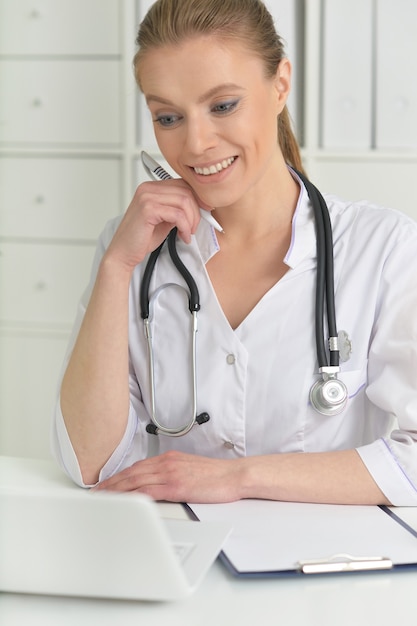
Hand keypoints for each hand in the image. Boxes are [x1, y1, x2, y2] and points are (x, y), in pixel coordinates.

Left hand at [92, 451, 246, 502]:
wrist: (234, 475)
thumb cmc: (216, 476)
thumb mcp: (189, 469)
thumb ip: (172, 473)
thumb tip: (159, 483)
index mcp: (169, 459)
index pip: (137, 467)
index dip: (119, 476)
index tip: (106, 484)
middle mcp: (166, 463)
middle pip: (131, 473)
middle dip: (111, 483)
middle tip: (95, 492)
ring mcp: (170, 473)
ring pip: (135, 480)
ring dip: (116, 489)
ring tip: (102, 497)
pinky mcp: (176, 486)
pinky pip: (148, 491)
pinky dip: (132, 495)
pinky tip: (123, 501)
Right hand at [104, 178, 210, 271]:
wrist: (123, 253)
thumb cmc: (142, 238)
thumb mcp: (165, 219)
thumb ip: (178, 209)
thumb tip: (200, 205)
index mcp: (151, 187)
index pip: (183, 183)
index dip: (198, 197)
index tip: (206, 211)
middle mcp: (148, 188)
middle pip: (186, 191)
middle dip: (197, 211)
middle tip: (195, 227)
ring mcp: (147, 197)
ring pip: (184, 201)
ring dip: (191, 220)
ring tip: (187, 233)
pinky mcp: (148, 209)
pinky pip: (178, 214)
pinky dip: (185, 227)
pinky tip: (183, 236)